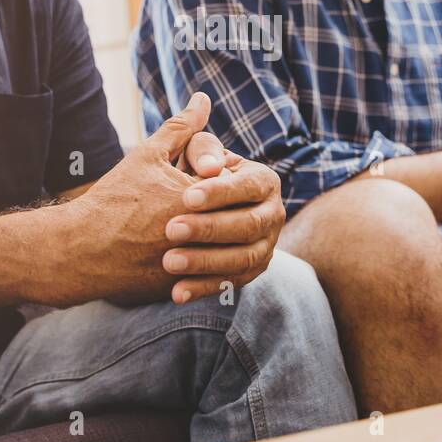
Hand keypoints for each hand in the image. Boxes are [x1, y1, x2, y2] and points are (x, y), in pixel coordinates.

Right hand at [67, 93, 282, 305]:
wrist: (81, 249)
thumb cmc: (114, 199)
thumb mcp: (148, 154)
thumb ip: (182, 127)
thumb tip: (203, 99)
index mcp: (197, 198)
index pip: (235, 185)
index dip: (230, 178)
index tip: (224, 174)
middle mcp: (200, 233)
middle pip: (238, 220)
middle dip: (236, 210)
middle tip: (229, 204)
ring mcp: (193, 263)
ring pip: (229, 252)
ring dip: (228, 240)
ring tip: (216, 229)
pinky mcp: (182, 287)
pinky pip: (210, 278)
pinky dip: (212, 267)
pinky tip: (205, 254)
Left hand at [161, 147, 284, 304]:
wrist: (205, 205)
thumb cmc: (198, 170)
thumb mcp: (199, 152)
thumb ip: (201, 149)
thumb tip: (209, 167)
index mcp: (264, 181)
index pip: (247, 187)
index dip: (218, 193)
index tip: (185, 197)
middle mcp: (273, 215)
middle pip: (248, 225)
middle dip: (209, 229)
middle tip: (171, 229)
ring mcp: (266, 247)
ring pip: (242, 259)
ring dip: (205, 262)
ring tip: (169, 262)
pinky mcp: (251, 272)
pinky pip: (231, 283)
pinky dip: (203, 289)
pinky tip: (177, 292)